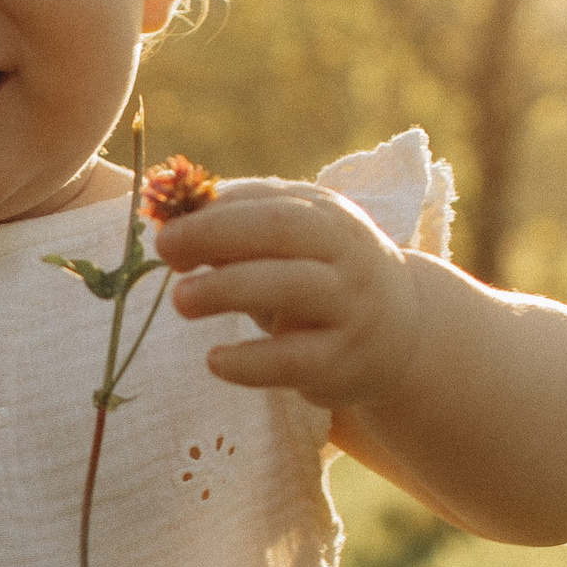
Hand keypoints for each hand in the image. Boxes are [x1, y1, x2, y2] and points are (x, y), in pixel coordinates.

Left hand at [154, 179, 422, 408]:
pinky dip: (249, 362)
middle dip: (216, 236)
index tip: (164, 232)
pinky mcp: (344, 363)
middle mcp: (346, 255)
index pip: (270, 204)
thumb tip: (169, 220)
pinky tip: (215, 360)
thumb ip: (238, 226)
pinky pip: (293, 360)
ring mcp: (350, 308)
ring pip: (290, 288)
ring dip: (227, 289)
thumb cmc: (321, 276)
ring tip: (180, 301)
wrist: (402, 334)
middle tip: (165, 251)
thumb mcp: (293, 243)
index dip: (213, 215)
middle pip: (282, 231)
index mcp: (327, 217)